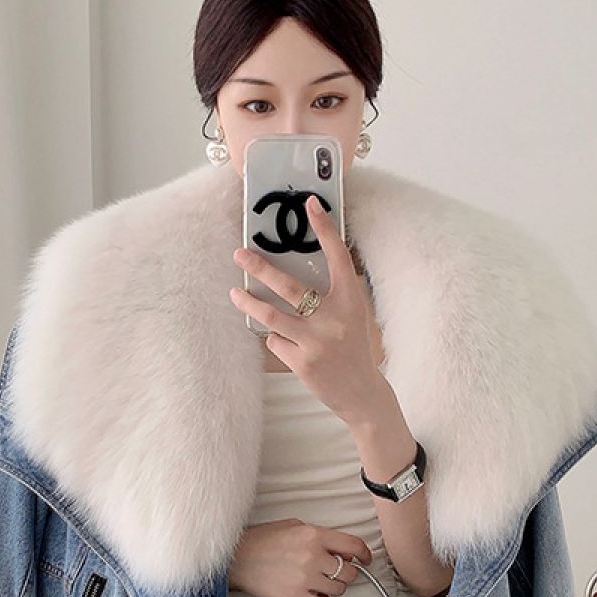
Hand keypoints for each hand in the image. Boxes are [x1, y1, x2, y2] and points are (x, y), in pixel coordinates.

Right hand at [227, 520, 373, 596]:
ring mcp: (304, 579)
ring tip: (318, 583)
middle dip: (347, 573)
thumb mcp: (294, 526)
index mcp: (313, 535)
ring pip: (338, 589)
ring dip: (333, 588)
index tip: (365, 559)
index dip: (364, 554)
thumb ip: (320, 536)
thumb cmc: (260, 541)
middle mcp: (312, 556)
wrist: (235, 558)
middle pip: (349, 571)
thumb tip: (341, 548)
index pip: (353, 545)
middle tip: (336, 572)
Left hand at [228, 193, 389, 425]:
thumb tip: (291, 271)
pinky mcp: (301, 362)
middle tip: (239, 254)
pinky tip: (287, 343)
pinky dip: (276, 338)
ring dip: (249, 303)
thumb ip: (330, 295)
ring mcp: (316, 342)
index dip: (325, 229)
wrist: (361, 392)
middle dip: (260, 268)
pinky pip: (276, 341)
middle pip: (289, 286)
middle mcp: (334, 318)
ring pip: (272, 316)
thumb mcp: (351, 315)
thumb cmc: (352, 347)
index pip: (338, 257)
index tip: (310, 204)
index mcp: (351, 300)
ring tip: (235, 293)